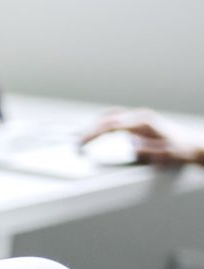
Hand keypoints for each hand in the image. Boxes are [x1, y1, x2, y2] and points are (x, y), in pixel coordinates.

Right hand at [83, 110, 203, 167]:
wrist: (191, 145)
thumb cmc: (180, 149)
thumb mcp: (167, 153)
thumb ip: (150, 149)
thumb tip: (132, 146)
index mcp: (143, 122)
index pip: (111, 124)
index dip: (93, 133)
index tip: (82, 142)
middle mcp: (139, 116)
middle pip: (107, 118)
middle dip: (89, 130)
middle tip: (77, 143)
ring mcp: (138, 117)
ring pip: (110, 116)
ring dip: (94, 125)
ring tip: (82, 137)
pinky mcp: (137, 120)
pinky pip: (115, 117)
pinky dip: (102, 122)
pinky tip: (96, 129)